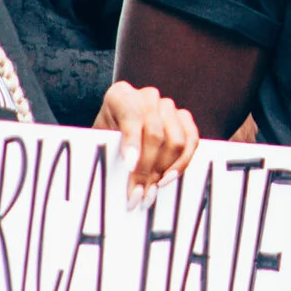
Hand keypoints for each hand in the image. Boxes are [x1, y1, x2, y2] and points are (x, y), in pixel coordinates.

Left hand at [95, 81, 200, 204]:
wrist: (118, 128)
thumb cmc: (107, 136)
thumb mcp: (99, 141)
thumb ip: (108, 152)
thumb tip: (120, 180)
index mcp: (121, 96)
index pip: (131, 116)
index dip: (133, 142)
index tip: (130, 166)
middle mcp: (147, 97)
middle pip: (155, 134)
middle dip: (146, 168)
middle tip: (137, 193)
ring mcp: (168, 107)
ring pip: (175, 141)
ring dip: (163, 170)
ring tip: (150, 192)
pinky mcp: (185, 119)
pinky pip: (192, 141)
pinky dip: (182, 163)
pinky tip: (167, 179)